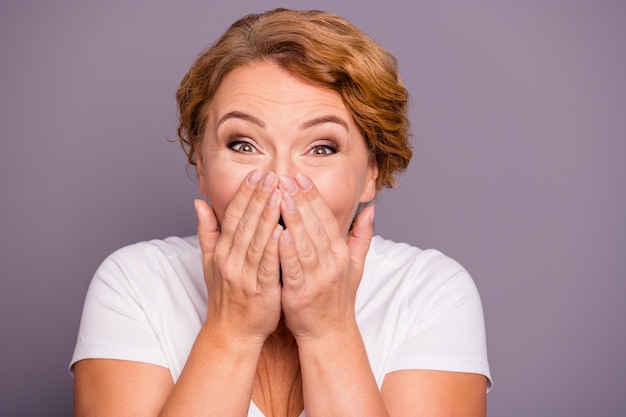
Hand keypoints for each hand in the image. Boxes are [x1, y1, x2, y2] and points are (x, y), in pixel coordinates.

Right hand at [195, 170, 283, 344]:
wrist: (231, 332)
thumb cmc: (226, 295)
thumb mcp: (209, 262)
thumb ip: (208, 231)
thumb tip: (198, 202)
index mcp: (221, 251)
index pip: (233, 216)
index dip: (244, 194)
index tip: (256, 174)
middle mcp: (230, 260)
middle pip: (245, 223)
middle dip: (258, 197)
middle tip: (271, 174)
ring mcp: (244, 275)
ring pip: (257, 240)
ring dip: (268, 215)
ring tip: (280, 193)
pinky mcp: (260, 291)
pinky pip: (267, 266)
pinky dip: (274, 248)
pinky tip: (284, 230)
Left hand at [277, 173, 374, 343]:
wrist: (328, 333)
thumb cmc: (337, 298)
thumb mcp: (355, 266)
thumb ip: (361, 237)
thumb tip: (370, 210)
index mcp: (342, 255)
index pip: (327, 219)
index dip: (314, 197)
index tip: (301, 178)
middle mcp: (332, 264)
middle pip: (316, 226)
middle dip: (300, 200)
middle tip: (285, 178)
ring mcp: (317, 279)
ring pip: (304, 243)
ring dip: (292, 218)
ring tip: (280, 196)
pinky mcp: (301, 294)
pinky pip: (293, 269)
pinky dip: (286, 251)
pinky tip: (277, 233)